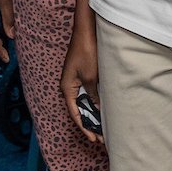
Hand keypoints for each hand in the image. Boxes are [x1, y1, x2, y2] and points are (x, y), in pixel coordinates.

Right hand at [60, 19, 102, 145]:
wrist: (87, 32)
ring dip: (94, 114)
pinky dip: (96, 103)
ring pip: (85, 103)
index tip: (93, 139)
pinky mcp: (83, 75)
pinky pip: (88, 94)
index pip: (75, 114)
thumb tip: (98, 109)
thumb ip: (93, 95)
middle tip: (101, 137)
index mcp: (67, 88)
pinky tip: (104, 110)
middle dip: (90, 124)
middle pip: (79, 110)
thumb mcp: (91, 77)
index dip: (84, 127)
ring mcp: (76, 81)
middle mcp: (69, 86)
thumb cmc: (86, 52)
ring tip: (104, 127)